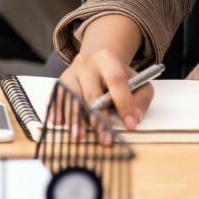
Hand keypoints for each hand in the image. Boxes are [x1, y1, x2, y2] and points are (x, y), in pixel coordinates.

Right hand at [55, 14, 153, 129]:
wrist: (97, 62)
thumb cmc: (118, 77)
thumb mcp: (137, 83)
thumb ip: (140, 100)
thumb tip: (135, 118)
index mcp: (108, 59)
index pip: (116, 81)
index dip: (124, 103)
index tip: (130, 124)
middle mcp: (87, 63)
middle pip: (92, 93)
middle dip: (99, 120)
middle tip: (106, 139)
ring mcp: (71, 72)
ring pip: (72, 96)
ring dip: (75, 119)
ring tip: (79, 136)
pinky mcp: (61, 81)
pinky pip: (58, 97)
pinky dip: (58, 111)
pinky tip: (59, 123)